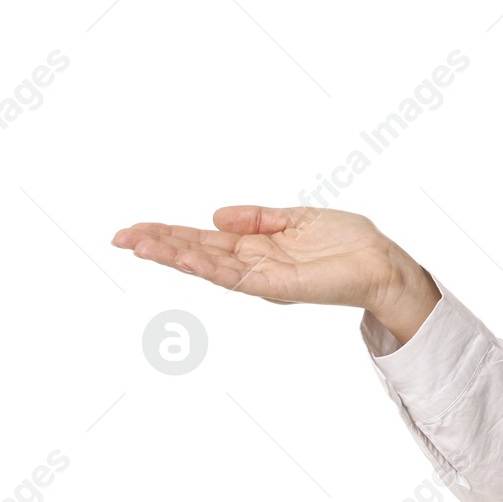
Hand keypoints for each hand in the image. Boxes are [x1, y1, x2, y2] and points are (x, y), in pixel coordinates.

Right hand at [110, 205, 419, 313]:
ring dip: (173, 256)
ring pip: (208, 267)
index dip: (170, 234)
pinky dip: (209, 267)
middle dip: (159, 245)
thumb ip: (258, 218)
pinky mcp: (278, 287)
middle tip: (119, 237)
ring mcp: (262, 278)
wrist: (383, 263)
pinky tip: (184, 258)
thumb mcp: (297, 219)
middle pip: (196, 254)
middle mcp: (253, 265)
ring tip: (139, 245)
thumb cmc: (348, 242)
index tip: (135, 229)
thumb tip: (215, 215)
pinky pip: (237, 278)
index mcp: (256, 248)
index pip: (203, 241)